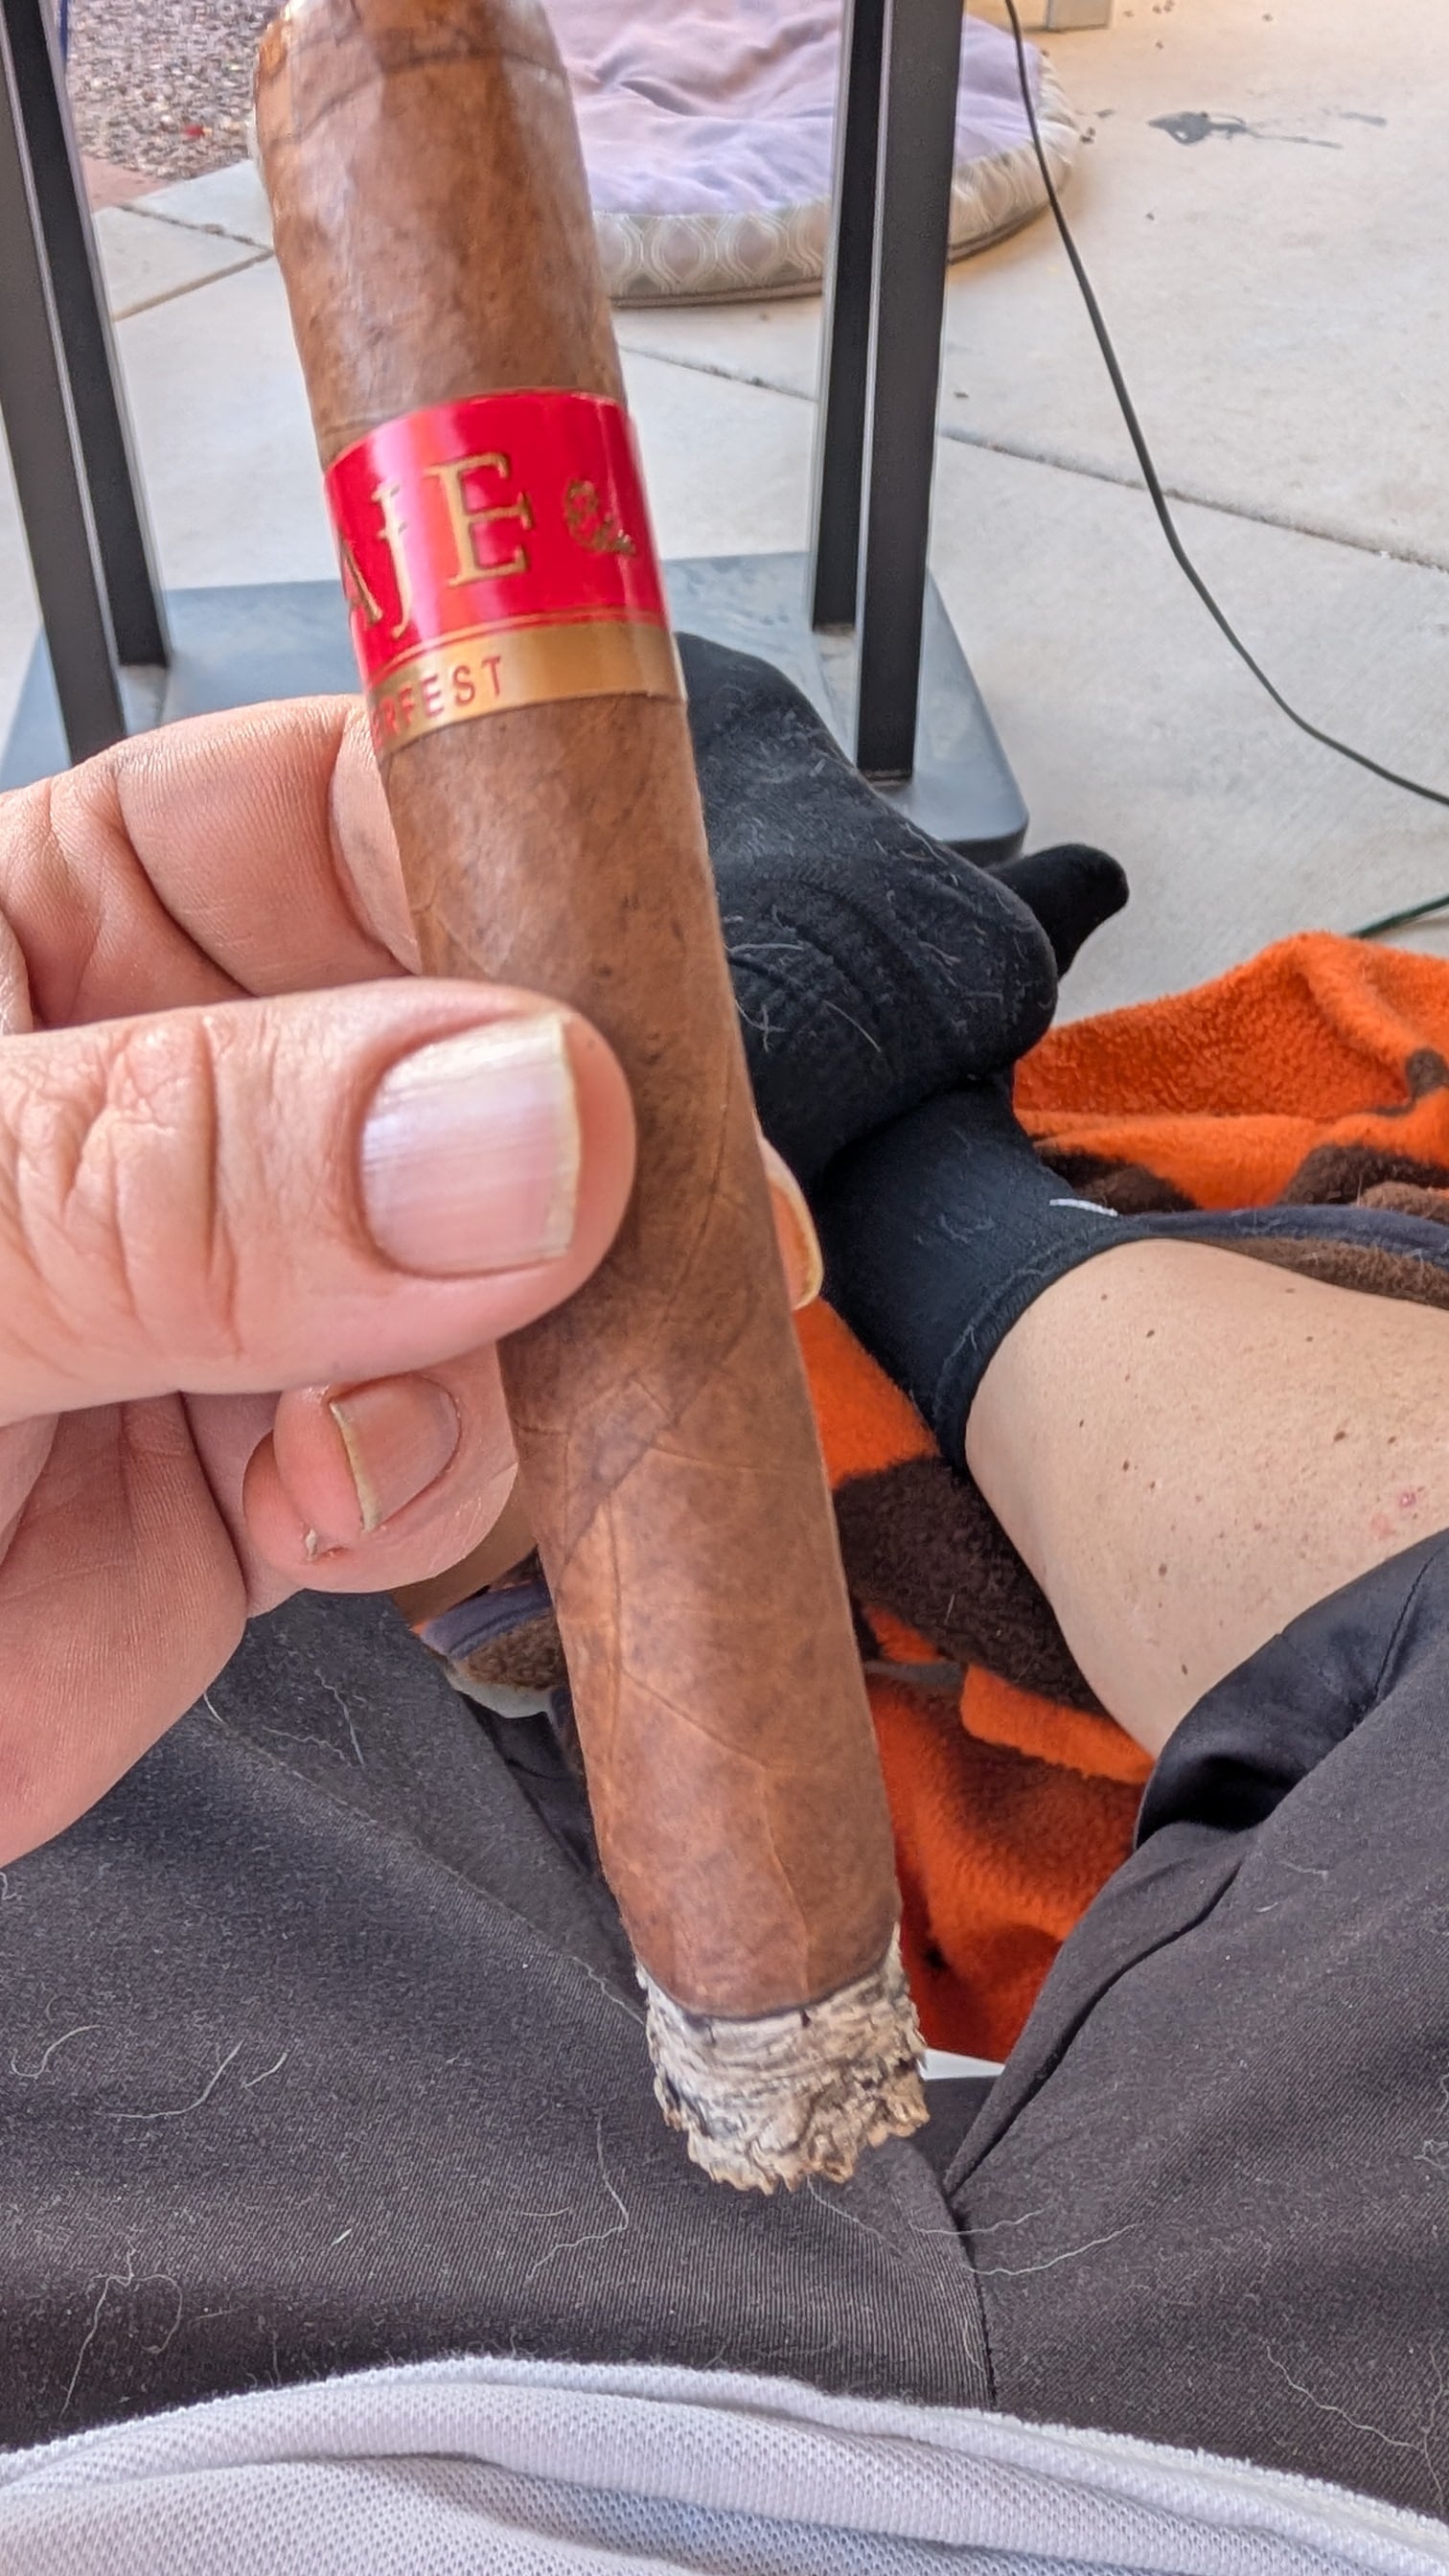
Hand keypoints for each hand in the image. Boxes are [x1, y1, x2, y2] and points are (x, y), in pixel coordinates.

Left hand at [0, 697, 816, 1864]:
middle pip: (488, 1033)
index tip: (630, 967)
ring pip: (517, 1258)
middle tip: (638, 1219)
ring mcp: (236, 1291)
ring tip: (383, 1418)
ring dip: (522, 1337)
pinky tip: (329, 1507)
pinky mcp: (271, 1478)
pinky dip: (453, 1482)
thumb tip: (506, 1119)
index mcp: (41, 926)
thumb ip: (169, 1180)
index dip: (508, 854)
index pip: (340, 801)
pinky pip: (459, 1446)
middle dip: (575, 1132)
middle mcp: (169, 1095)